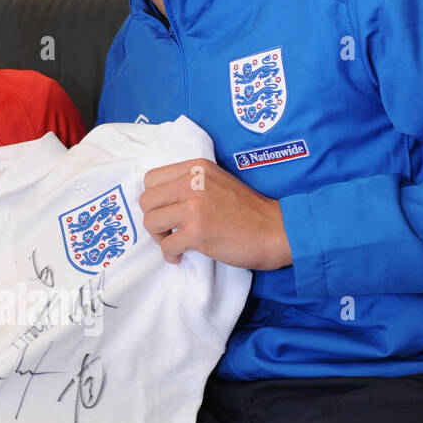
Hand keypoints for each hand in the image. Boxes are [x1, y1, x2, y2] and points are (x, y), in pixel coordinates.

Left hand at [139, 158, 292, 269]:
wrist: (276, 230)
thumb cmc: (247, 211)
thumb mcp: (216, 182)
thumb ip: (190, 183)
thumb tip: (159, 199)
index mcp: (196, 167)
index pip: (151, 178)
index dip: (155, 199)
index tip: (166, 211)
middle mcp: (193, 181)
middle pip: (146, 201)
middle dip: (154, 219)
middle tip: (169, 231)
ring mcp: (194, 206)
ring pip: (151, 222)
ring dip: (159, 238)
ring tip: (175, 242)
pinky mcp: (198, 231)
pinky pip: (166, 246)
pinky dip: (171, 255)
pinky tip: (182, 255)